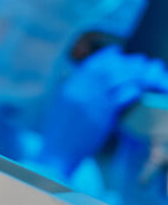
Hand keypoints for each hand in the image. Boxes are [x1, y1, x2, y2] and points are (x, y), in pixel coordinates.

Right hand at [38, 48, 167, 177]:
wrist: (58, 152)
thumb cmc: (58, 133)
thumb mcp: (57, 106)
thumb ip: (65, 89)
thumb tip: (67, 74)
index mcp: (69, 87)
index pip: (91, 64)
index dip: (106, 55)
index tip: (117, 51)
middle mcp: (80, 90)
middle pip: (108, 67)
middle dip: (125, 61)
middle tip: (139, 60)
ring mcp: (92, 101)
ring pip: (119, 78)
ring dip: (135, 73)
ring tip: (146, 73)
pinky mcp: (104, 114)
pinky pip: (124, 95)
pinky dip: (134, 90)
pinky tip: (139, 91)